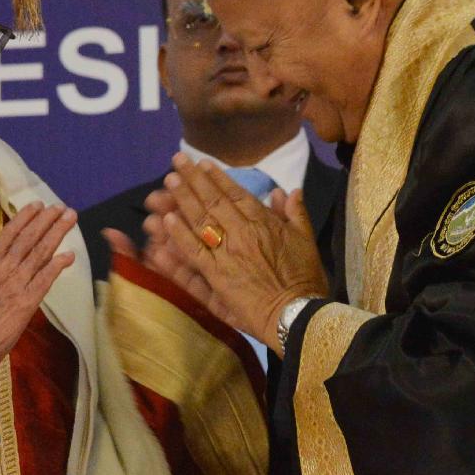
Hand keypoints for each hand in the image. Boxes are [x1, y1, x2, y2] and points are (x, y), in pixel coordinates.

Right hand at [0, 203, 75, 368]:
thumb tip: (14, 258)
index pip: (9, 233)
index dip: (25, 217)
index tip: (38, 205)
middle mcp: (2, 269)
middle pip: (28, 238)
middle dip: (46, 220)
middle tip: (61, 207)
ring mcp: (15, 284)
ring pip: (39, 252)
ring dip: (56, 233)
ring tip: (69, 219)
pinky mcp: (26, 301)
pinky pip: (45, 279)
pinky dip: (57, 265)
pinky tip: (69, 256)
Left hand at [157, 155, 326, 347]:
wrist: (297, 314)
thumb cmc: (306, 279)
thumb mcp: (307, 241)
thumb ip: (296, 213)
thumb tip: (287, 190)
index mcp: (264, 222)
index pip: (236, 193)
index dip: (217, 177)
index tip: (203, 163)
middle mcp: (242, 232)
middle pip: (213, 201)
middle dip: (194, 179)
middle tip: (177, 160)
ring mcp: (227, 253)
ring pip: (201, 220)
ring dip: (183, 198)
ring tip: (169, 180)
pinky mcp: (216, 276)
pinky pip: (194, 251)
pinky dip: (179, 235)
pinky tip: (167, 220)